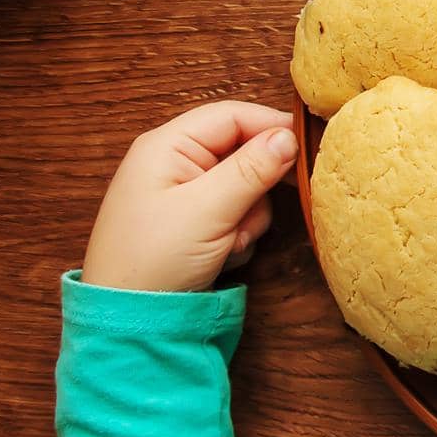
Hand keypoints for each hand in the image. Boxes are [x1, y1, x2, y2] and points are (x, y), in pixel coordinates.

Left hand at [81, 101, 298, 291]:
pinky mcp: (194, 220)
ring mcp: (184, 193)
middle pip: (241, 150)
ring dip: (248, 215)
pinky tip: (223, 252)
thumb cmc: (154, 259)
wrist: (130, 321)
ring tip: (229, 242)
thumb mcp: (208, 210)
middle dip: (256, 184)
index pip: (232, 116)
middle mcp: (175, 162)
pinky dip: (239, 232)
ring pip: (244, 185)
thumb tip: (289, 136)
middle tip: (253, 211)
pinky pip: (236, 211)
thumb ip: (251, 169)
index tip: (306, 149)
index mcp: (167, 146)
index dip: (271, 127)